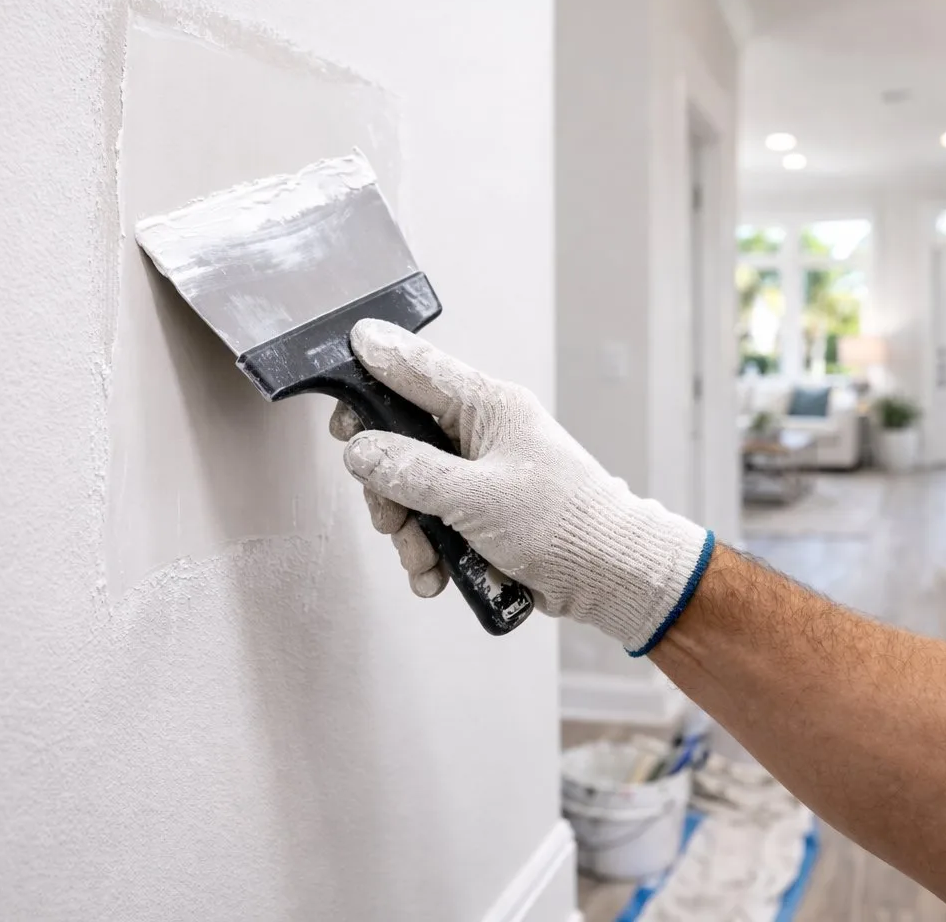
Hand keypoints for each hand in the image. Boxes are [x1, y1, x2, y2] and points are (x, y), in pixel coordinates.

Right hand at [330, 319, 713, 653]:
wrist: (609, 574)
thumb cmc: (562, 523)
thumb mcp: (475, 497)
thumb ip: (412, 472)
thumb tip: (360, 451)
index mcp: (488, 405)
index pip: (416, 369)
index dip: (370, 369)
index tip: (336, 390)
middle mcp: (481, 432)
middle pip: (400, 437)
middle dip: (385, 484)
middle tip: (388, 515)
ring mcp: (479, 473)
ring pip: (411, 487)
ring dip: (408, 529)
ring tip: (424, 560)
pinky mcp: (481, 511)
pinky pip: (433, 521)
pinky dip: (428, 550)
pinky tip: (436, 575)